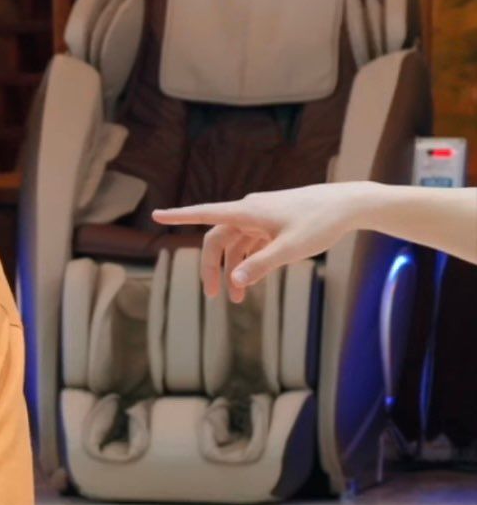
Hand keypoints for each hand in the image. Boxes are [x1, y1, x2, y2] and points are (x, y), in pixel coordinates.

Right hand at [153, 182, 374, 301]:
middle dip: (213, 267)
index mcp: (248, 212)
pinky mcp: (274, 221)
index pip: (204, 214)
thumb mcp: (290, 250)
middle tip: (211, 296)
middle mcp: (250, 210)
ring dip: (234, 269)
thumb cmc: (320, 224)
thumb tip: (235, 280)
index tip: (156, 215)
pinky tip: (254, 281)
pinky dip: (249, 262)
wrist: (347, 205)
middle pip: (219, 238)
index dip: (179, 216)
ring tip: (239, 299)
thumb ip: (261, 266)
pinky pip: (252, 243)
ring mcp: (262, 216)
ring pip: (236, 243)